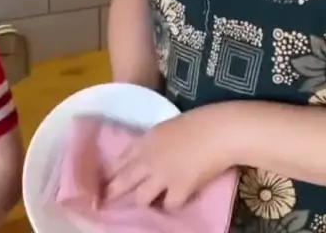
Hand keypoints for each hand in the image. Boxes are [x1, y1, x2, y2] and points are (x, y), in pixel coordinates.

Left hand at [105, 103, 238, 209]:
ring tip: (150, 202)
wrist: (220, 130)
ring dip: (145, 200)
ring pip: (141, 199)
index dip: (112, 171)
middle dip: (113, 193)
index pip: (121, 158)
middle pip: (123, 181)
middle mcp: (149, 158)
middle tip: (106, 203)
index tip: (105, 180)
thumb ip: (155, 142)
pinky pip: (168, 205)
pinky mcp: (179, 190)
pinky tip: (178, 199)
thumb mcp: (170, 126)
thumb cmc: (201, 120)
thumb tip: (149, 155)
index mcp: (147, 139)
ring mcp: (162, 176)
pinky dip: (172, 203)